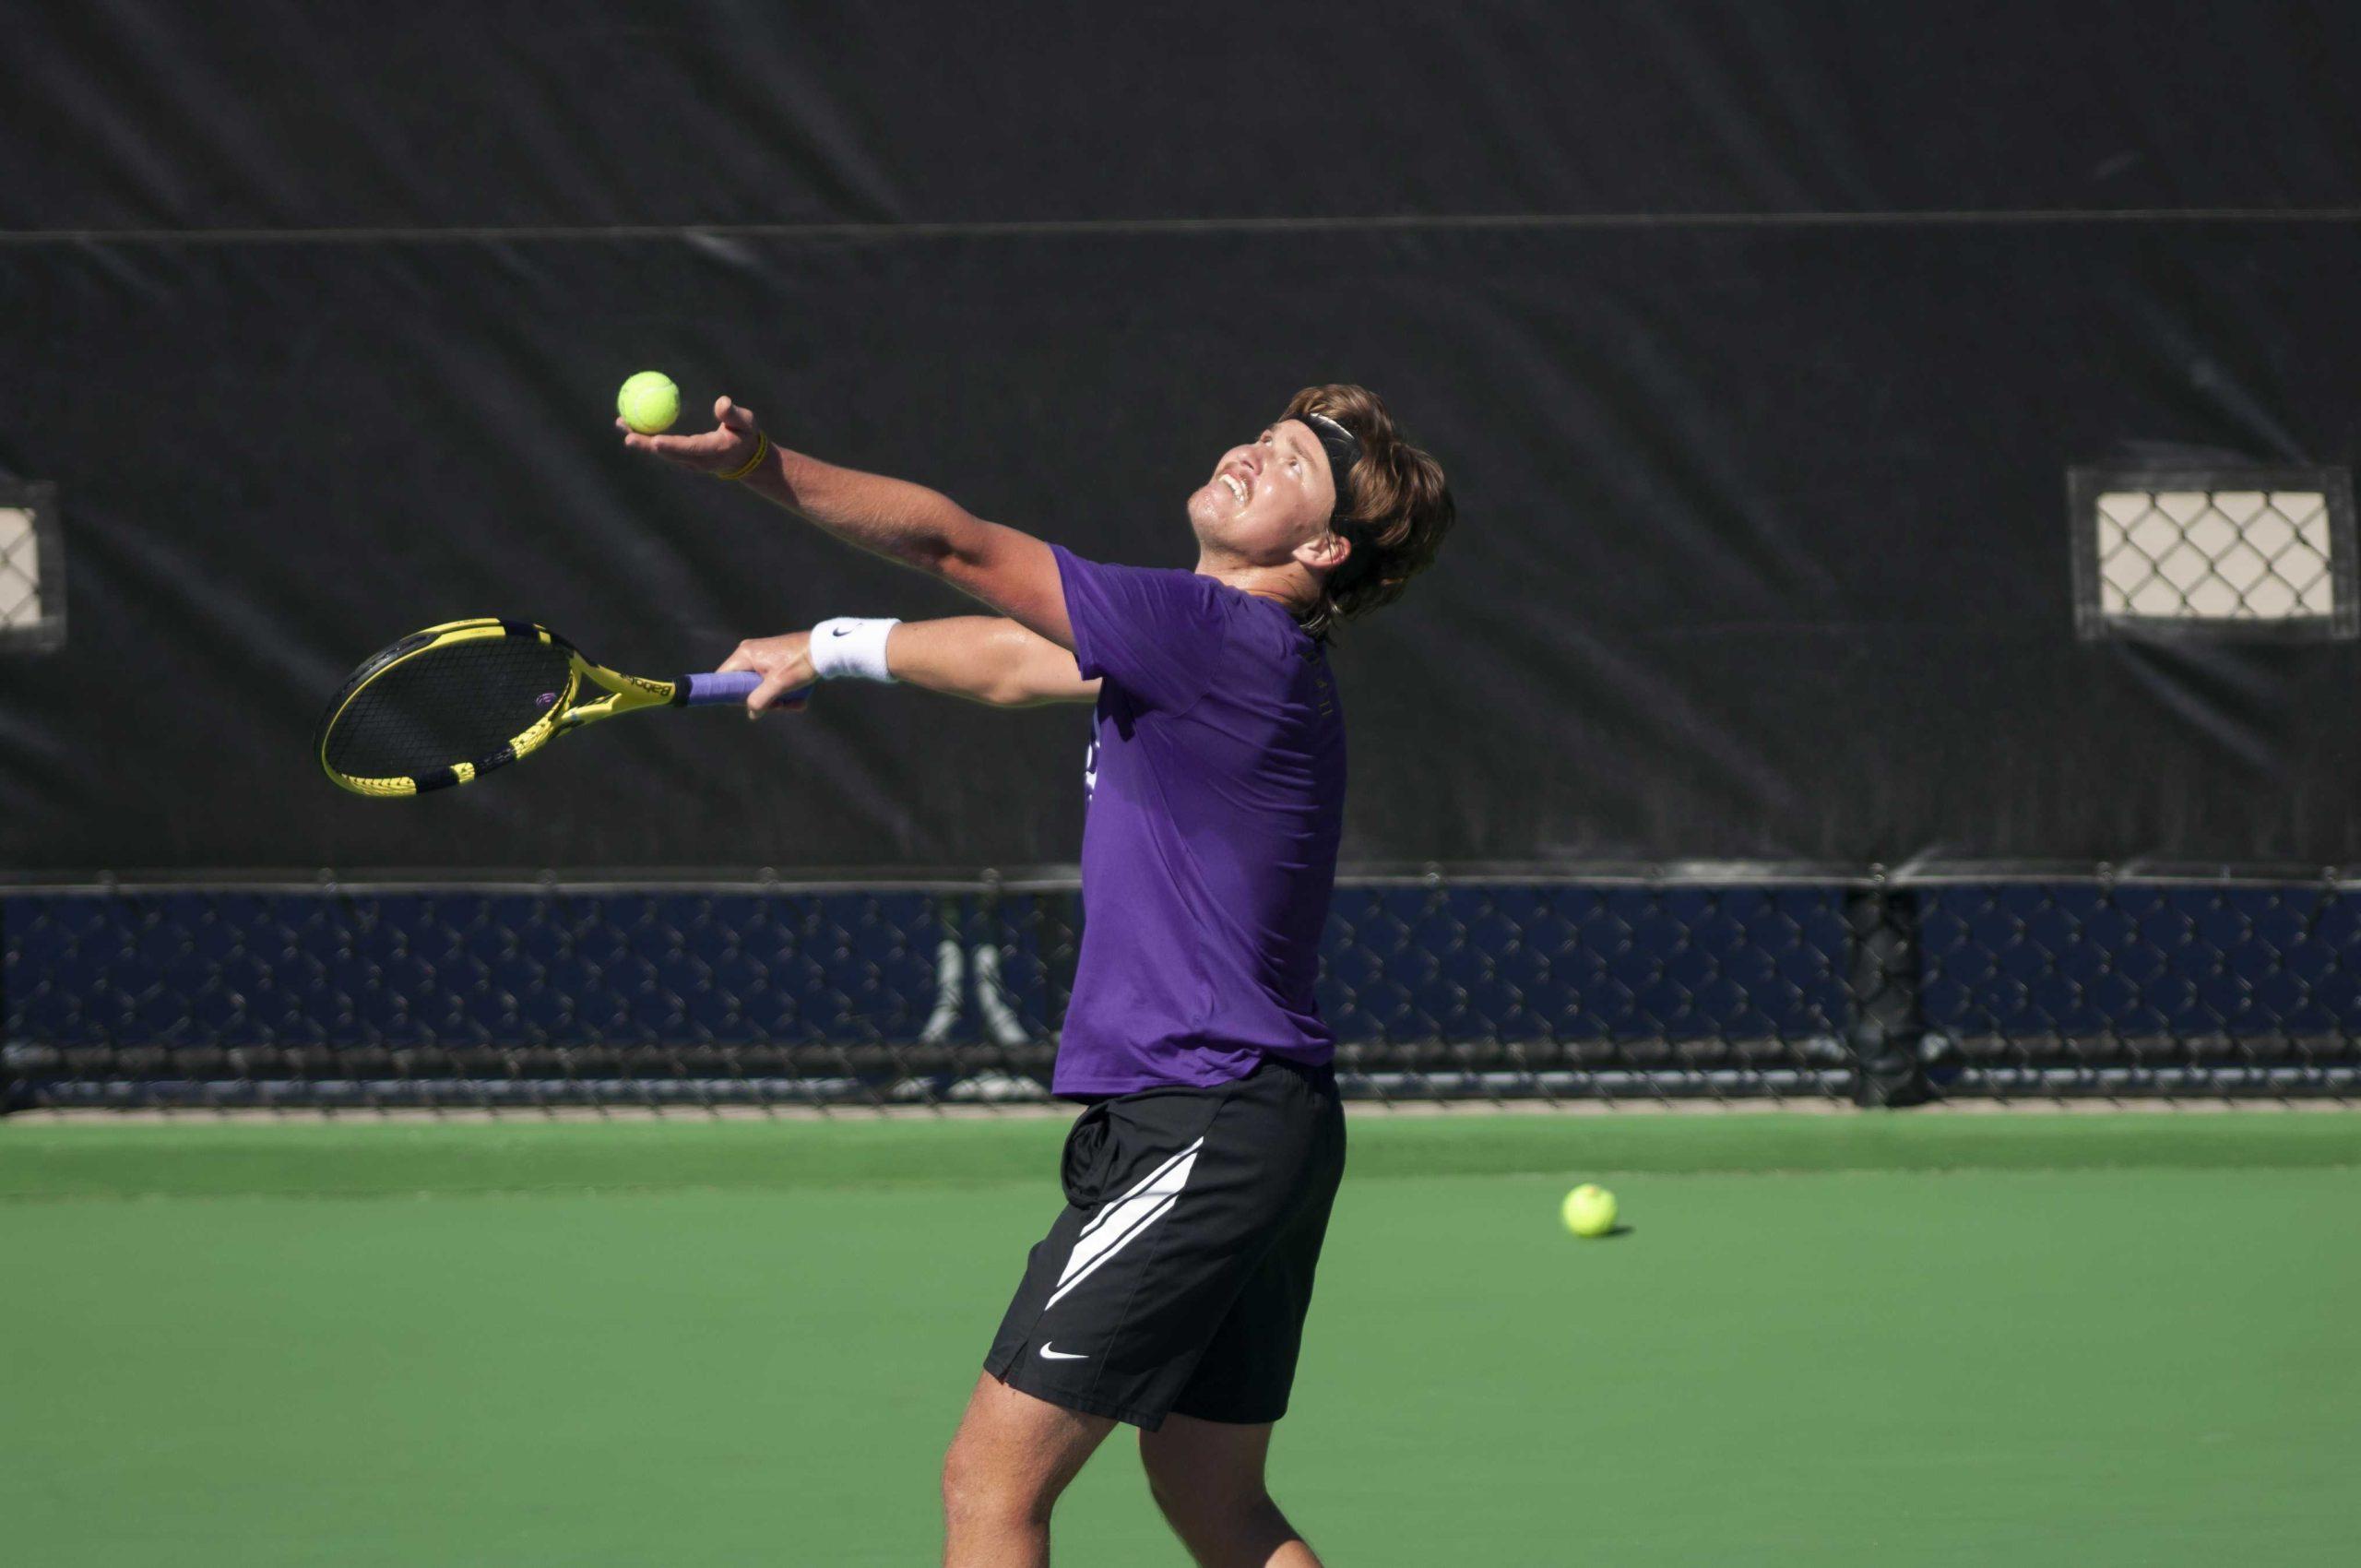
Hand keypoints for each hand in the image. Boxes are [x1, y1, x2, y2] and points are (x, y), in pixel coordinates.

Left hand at [618, 395, 762, 475]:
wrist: (744, 458)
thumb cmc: (745, 436)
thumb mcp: (747, 423)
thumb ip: (734, 414)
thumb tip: (722, 402)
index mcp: (713, 452)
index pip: (690, 450)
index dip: (672, 446)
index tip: (655, 441)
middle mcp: (697, 461)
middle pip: (667, 454)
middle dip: (646, 445)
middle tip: (627, 435)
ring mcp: (687, 462)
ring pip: (660, 451)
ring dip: (640, 439)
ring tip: (621, 423)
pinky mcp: (681, 458)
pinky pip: (661, 447)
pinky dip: (645, 436)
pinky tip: (630, 423)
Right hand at [716, 631, 814, 717]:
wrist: (824, 649)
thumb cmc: (800, 663)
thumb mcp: (778, 684)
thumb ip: (760, 700)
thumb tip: (752, 713)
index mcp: (745, 654)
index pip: (723, 678)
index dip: (731, 695)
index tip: (748, 705)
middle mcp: (750, 653)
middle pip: (744, 686)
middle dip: (763, 701)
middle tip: (780, 705)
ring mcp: (762, 657)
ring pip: (760, 687)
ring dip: (776, 700)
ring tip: (794, 702)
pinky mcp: (774, 661)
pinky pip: (771, 682)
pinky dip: (783, 692)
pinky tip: (798, 699)